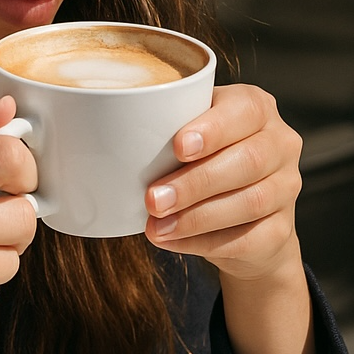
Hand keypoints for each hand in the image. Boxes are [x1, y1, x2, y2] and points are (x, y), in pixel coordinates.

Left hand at [145, 84, 318, 353]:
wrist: (240, 225)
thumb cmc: (196, 169)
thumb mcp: (179, 144)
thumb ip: (149, 135)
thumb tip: (66, 132)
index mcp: (254, 110)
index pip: (245, 110)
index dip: (215, 128)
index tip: (179, 146)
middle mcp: (279, 144)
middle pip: (249, 159)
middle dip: (196, 182)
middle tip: (152, 199)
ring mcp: (286, 188)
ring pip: (251, 200)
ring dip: (197, 216)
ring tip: (155, 227)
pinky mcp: (281, 231)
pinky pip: (247, 238)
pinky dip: (204, 243)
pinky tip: (171, 242)